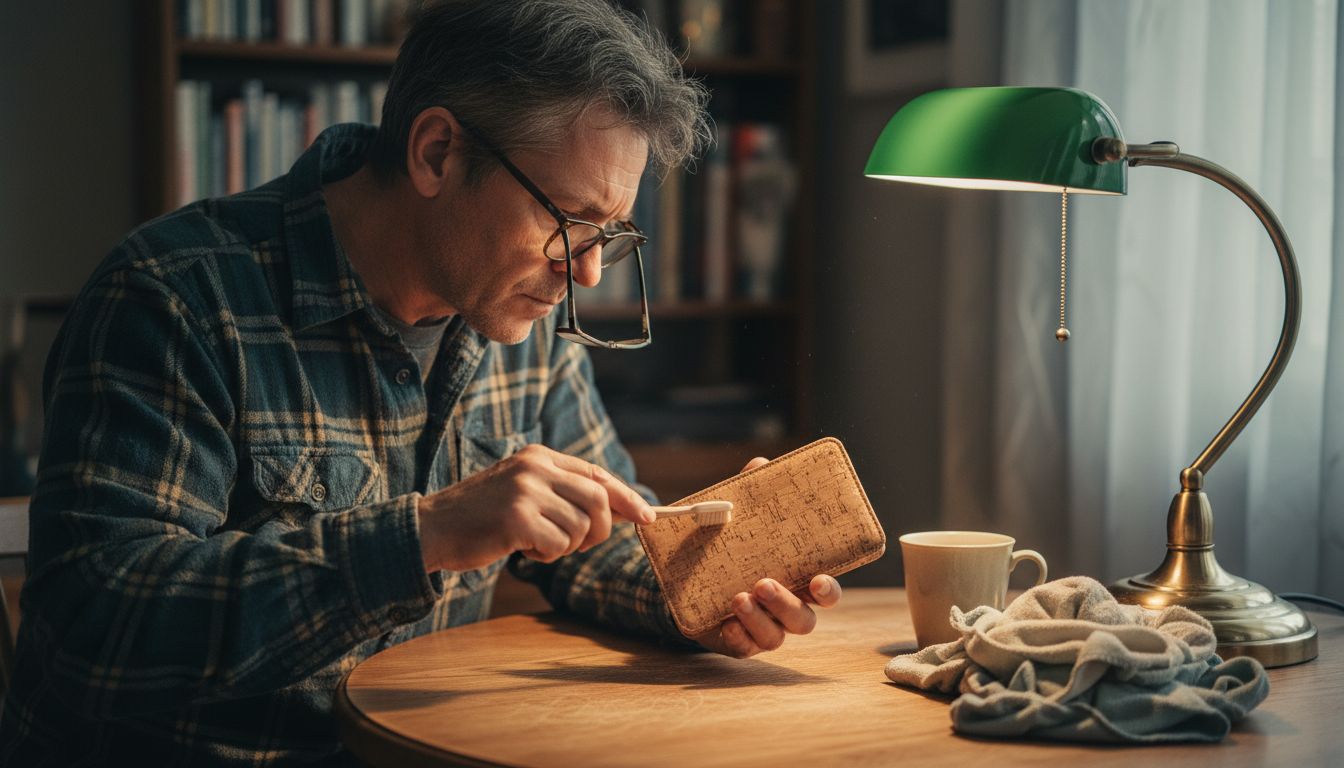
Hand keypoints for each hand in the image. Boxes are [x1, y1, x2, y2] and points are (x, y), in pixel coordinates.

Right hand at [416, 444, 654, 571]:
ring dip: (565, 547)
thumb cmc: (481, 517)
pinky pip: (558, 545)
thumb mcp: (523, 490)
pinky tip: (521, 549)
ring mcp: (526, 491)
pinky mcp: (517, 518)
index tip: (647, 517)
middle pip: (598, 500)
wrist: (431, 528)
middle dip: (599, 530)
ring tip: (534, 543)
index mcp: (539, 457)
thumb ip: (563, 492)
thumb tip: (618, 508)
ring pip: (580, 527)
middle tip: (580, 544)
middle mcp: (535, 467)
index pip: (596, 475)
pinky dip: (547, 556)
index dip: (626, 497)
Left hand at [691, 456, 843, 657]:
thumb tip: (760, 464)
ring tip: (739, 597)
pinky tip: (726, 623)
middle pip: (804, 619)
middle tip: (763, 583)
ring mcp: (763, 628)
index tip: (818, 581)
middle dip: (786, 603)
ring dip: (759, 619)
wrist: (692, 579)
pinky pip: (743, 648)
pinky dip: (737, 637)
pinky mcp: (737, 640)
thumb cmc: (733, 549)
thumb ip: (752, 497)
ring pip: (775, 637)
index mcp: (797, 580)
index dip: (828, 590)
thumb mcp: (741, 522)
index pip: (825, 592)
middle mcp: (786, 608)